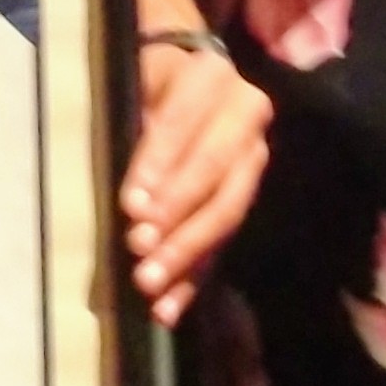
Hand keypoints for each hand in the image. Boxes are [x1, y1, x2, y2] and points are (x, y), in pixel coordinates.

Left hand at [125, 34, 270, 326]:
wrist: (194, 77)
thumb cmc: (153, 79)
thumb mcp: (140, 83)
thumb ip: (137, 128)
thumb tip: (133, 200)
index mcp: (213, 78)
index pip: (181, 127)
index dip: (157, 167)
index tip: (132, 207)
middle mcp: (246, 115)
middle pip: (213, 173)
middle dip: (177, 217)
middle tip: (141, 251)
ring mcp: (253, 158)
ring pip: (225, 210)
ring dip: (188, 253)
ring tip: (152, 286)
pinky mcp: (247, 195)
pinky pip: (224, 239)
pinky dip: (195, 277)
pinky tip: (169, 308)